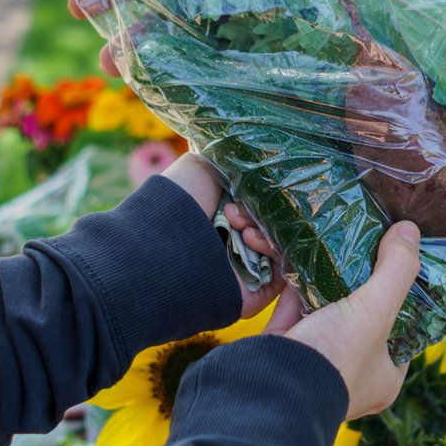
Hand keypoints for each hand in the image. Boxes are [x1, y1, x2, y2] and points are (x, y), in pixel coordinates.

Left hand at [162, 154, 283, 319]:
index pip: (261, 201)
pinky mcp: (261, 289)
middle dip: (260, 212)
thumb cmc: (177, 205)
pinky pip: (285, 268)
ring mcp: (250, 266)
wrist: (161, 252)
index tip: (239, 191)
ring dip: (265, 229)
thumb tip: (256, 156)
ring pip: (281, 242)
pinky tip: (249, 240)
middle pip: (273, 221)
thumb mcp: (201, 164)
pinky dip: (273, 249)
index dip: (258, 193)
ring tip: (240, 228)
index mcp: (225, 214)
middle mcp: (238, 240)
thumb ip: (230, 159)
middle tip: (234, 211)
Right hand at [261, 221, 421, 419]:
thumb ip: (396, 270)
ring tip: (340, 242)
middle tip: (370, 247)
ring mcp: (318, 358)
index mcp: (384, 377)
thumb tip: (410, 230)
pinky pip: (297, 307)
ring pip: (329, 311)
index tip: (402, 264)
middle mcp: (354, 371)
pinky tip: (305, 253)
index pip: (405, 332)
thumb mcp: (375, 311)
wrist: (266, 385)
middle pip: (365, 317)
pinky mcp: (287, 343)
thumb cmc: (334, 357)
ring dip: (331, 280)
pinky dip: (300, 283)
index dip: (405, 298)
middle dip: (364, 284)